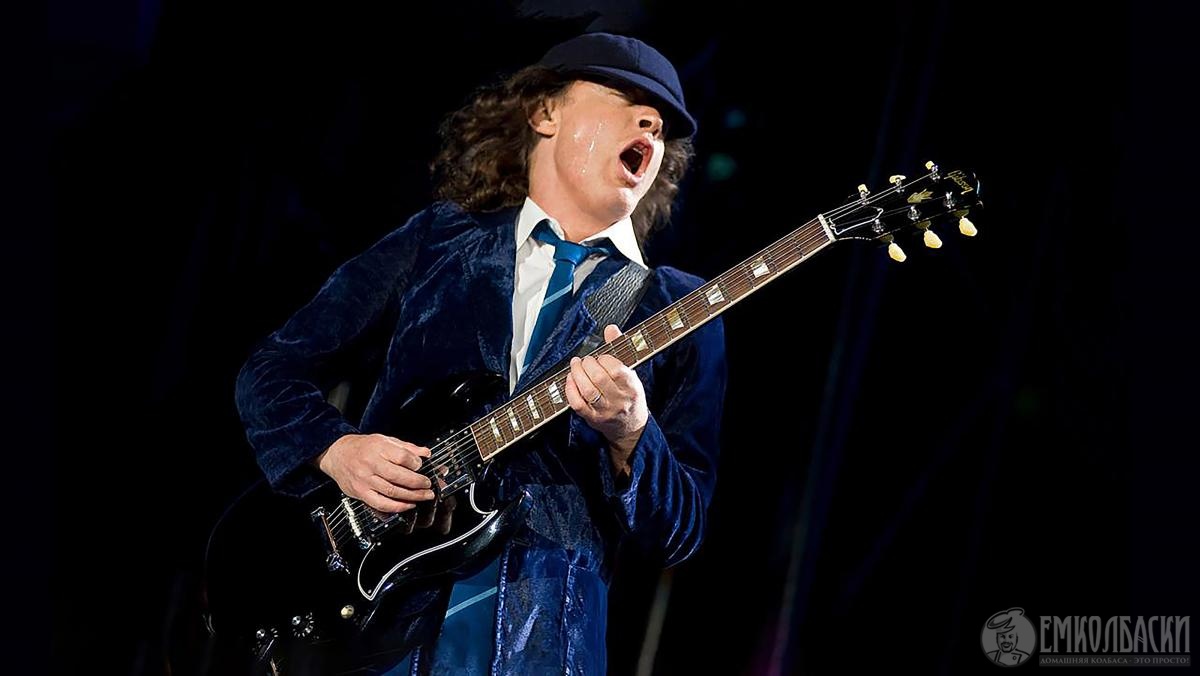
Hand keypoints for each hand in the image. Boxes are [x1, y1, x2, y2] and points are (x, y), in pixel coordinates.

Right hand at [315, 433, 436, 512]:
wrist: (337, 454)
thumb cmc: (362, 447)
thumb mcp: (385, 440)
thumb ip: (406, 447)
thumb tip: (425, 453)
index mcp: (378, 448)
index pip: (401, 457)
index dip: (416, 463)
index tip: (422, 466)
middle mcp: (370, 464)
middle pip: (398, 476)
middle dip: (418, 483)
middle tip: (428, 485)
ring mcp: (364, 480)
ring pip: (391, 491)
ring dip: (411, 496)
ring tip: (424, 496)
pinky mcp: (360, 492)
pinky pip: (380, 504)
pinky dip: (396, 507)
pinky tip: (407, 505)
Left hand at [564, 324, 648, 475]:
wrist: (630, 426)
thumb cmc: (629, 396)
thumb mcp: (631, 372)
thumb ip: (620, 350)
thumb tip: (611, 328)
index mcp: (631, 387)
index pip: (616, 370)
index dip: (604, 359)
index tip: (600, 357)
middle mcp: (619, 400)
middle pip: (599, 379)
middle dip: (587, 364)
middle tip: (585, 360)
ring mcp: (605, 411)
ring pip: (587, 391)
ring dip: (577, 374)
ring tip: (576, 366)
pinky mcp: (592, 418)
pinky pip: (577, 404)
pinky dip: (570, 390)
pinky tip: (570, 380)